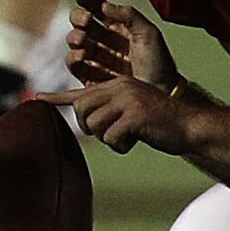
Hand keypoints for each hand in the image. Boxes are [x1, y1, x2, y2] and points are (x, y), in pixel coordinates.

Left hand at [46, 76, 192, 155]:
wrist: (191, 126)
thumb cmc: (161, 124)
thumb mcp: (132, 111)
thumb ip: (110, 111)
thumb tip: (85, 121)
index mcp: (117, 84)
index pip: (81, 91)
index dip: (58, 98)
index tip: (38, 99)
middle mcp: (119, 87)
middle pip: (81, 110)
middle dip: (89, 128)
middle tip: (110, 135)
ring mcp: (127, 99)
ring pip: (94, 125)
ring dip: (108, 139)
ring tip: (127, 137)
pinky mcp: (134, 115)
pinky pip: (110, 137)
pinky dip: (120, 146)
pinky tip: (135, 141)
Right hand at [66, 0, 176, 88]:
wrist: (162, 93)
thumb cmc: (159, 62)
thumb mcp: (149, 32)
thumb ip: (128, 14)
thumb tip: (104, 5)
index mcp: (119, 27)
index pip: (99, 10)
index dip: (88, 1)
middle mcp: (106, 41)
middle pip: (82, 24)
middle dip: (79, 18)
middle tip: (86, 20)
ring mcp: (97, 59)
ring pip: (75, 43)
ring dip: (74, 38)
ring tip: (83, 40)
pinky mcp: (91, 78)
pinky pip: (75, 66)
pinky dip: (73, 58)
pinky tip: (82, 56)